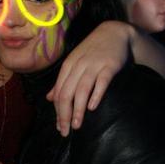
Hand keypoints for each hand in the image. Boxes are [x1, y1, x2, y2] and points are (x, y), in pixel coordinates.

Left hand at [47, 21, 131, 136]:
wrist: (115, 32)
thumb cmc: (92, 51)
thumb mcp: (74, 63)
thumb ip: (62, 81)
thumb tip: (49, 98)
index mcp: (68, 66)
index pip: (59, 92)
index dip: (57, 111)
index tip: (60, 127)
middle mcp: (79, 65)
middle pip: (67, 93)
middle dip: (64, 114)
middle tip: (65, 131)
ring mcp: (94, 65)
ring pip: (82, 89)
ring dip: (77, 109)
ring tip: (77, 125)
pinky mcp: (109, 65)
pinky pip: (101, 82)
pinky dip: (96, 95)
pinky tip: (92, 108)